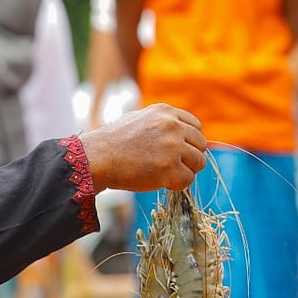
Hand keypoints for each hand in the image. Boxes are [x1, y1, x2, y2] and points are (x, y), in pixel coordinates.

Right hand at [77, 103, 206, 191]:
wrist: (97, 157)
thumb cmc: (114, 142)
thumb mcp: (140, 119)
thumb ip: (162, 123)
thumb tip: (182, 133)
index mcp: (166, 112)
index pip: (196, 126)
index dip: (189, 141)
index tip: (177, 151)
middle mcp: (173, 126)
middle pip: (201, 145)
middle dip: (189, 157)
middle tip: (171, 165)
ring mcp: (172, 148)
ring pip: (199, 163)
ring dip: (185, 171)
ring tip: (165, 173)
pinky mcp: (169, 169)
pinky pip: (188, 179)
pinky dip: (177, 184)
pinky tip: (161, 181)